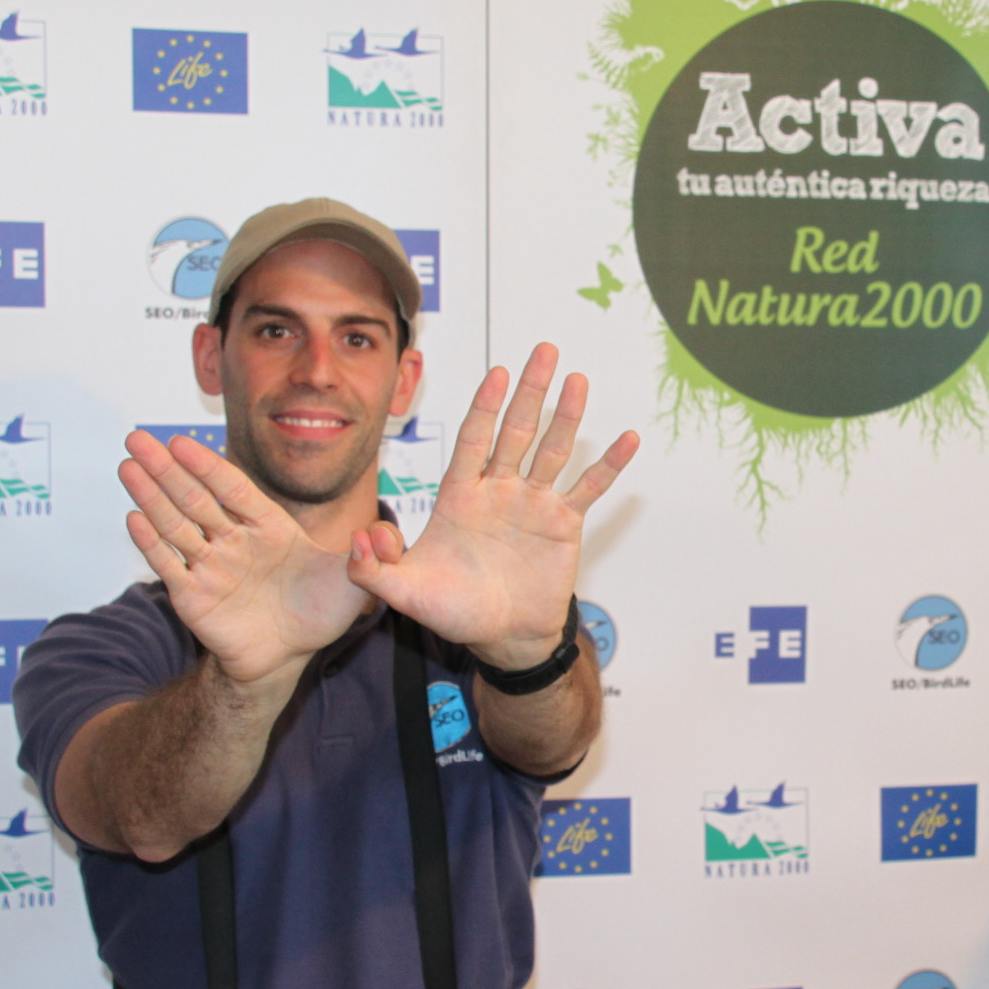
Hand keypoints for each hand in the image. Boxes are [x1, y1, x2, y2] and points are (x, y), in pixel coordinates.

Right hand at [117, 431, 366, 688]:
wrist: (290, 655)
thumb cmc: (320, 613)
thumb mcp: (353, 583)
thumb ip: (365, 557)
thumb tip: (377, 535)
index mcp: (268, 526)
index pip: (232, 488)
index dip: (206, 465)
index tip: (181, 442)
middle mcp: (233, 540)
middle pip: (194, 498)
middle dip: (165, 469)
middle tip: (137, 437)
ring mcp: (210, 566)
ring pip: (176, 524)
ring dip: (149, 495)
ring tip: (127, 465)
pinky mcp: (193, 596)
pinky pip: (169, 566)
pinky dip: (151, 543)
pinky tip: (133, 517)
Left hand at [345, 344, 638, 667]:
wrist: (502, 638)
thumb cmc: (454, 612)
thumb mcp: (404, 592)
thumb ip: (374, 569)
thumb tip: (361, 537)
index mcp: (460, 495)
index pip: (474, 440)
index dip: (485, 407)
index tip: (497, 374)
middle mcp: (498, 490)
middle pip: (516, 431)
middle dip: (530, 391)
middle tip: (544, 350)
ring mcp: (533, 503)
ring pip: (552, 450)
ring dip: (567, 415)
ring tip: (579, 380)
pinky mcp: (563, 523)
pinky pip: (588, 488)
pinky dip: (608, 465)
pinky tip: (627, 439)